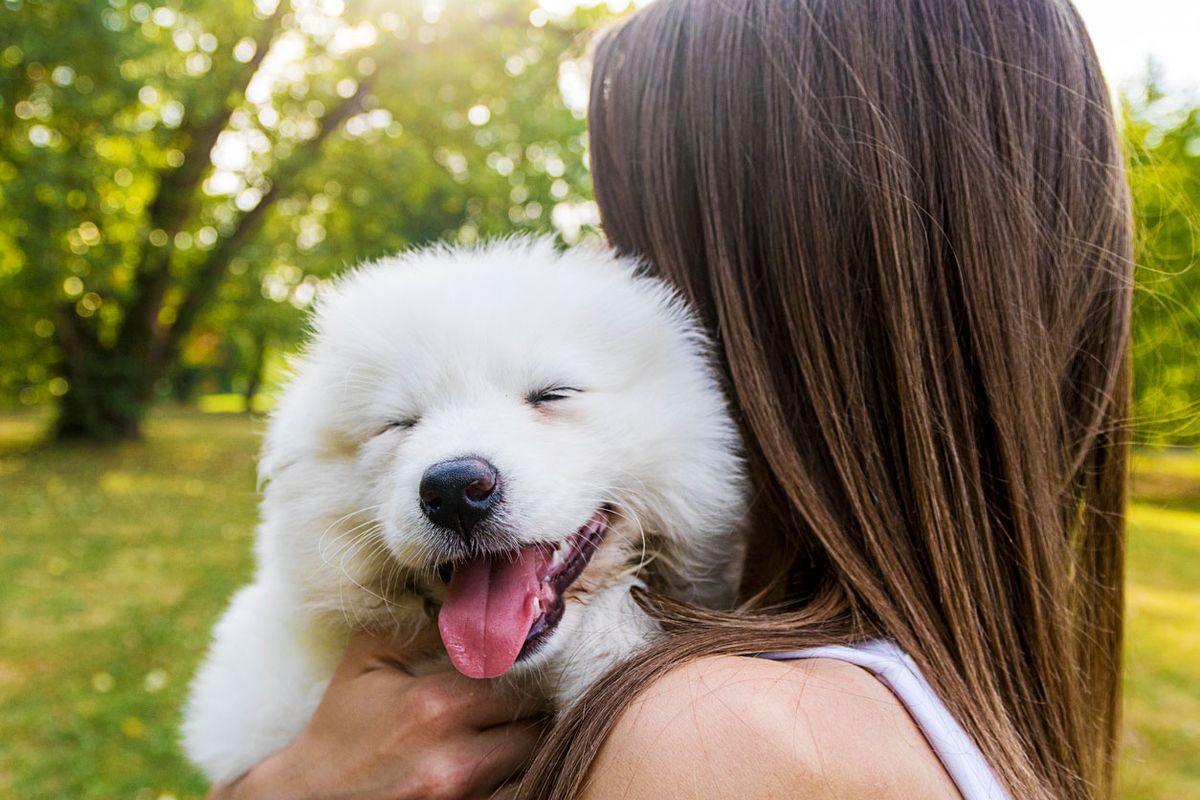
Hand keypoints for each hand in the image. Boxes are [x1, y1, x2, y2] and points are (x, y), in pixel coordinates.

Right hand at [212, 630, 548, 799]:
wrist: (309, 797)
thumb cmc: (341, 725)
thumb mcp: (367, 659)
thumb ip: (420, 626)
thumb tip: (470, 603)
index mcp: (435, 706)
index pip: (519, 679)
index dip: (528, 671)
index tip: (524, 665)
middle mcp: (455, 758)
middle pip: (537, 725)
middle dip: (534, 710)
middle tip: (525, 698)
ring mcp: (462, 798)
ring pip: (533, 764)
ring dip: (530, 745)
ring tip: (514, 730)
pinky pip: (517, 795)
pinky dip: (517, 778)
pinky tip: (501, 762)